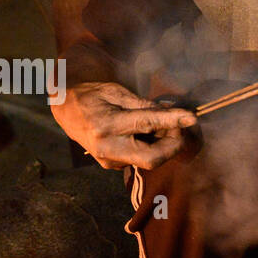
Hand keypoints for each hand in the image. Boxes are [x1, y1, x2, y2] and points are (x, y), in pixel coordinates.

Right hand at [57, 82, 197, 170]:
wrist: (65, 110)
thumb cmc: (92, 95)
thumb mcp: (117, 92)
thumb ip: (144, 105)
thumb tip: (173, 111)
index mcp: (106, 125)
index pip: (146, 124)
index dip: (172, 121)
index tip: (192, 118)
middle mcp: (107, 148)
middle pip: (151, 159)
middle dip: (173, 146)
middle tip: (181, 127)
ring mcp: (108, 161)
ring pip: (148, 161)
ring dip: (164, 145)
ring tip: (164, 126)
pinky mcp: (112, 165)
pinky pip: (140, 159)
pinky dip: (152, 146)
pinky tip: (148, 133)